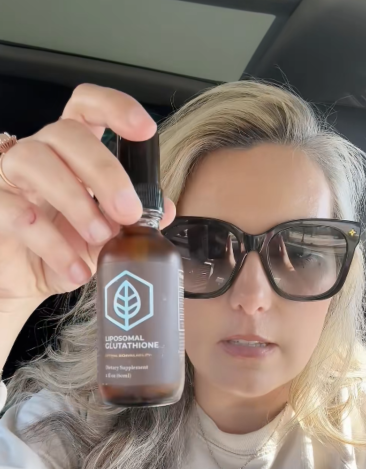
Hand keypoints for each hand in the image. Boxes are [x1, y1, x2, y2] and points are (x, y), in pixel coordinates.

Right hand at [0, 83, 175, 309]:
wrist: (24, 280)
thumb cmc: (65, 247)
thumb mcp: (106, 236)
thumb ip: (133, 221)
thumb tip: (165, 209)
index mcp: (72, 152)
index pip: (87, 107)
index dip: (115, 108)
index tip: (145, 130)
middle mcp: (41, 152)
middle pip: (68, 133)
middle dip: (105, 171)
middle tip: (128, 212)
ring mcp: (10, 175)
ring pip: (36, 161)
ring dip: (76, 200)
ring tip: (100, 237)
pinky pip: (15, 212)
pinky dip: (51, 243)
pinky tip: (74, 269)